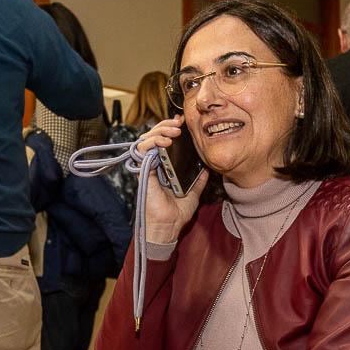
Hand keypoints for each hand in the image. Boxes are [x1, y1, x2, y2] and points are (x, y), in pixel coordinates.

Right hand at [137, 115, 208, 243]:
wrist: (168, 225)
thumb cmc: (177, 212)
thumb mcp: (194, 193)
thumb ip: (198, 180)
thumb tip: (207, 169)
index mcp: (165, 167)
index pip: (164, 141)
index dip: (170, 129)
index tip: (182, 123)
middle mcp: (154, 165)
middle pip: (154, 136)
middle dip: (165, 126)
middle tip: (178, 125)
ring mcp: (147, 167)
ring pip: (146, 140)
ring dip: (159, 131)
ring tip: (173, 131)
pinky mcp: (143, 172)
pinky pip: (142, 151)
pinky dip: (151, 142)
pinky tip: (165, 141)